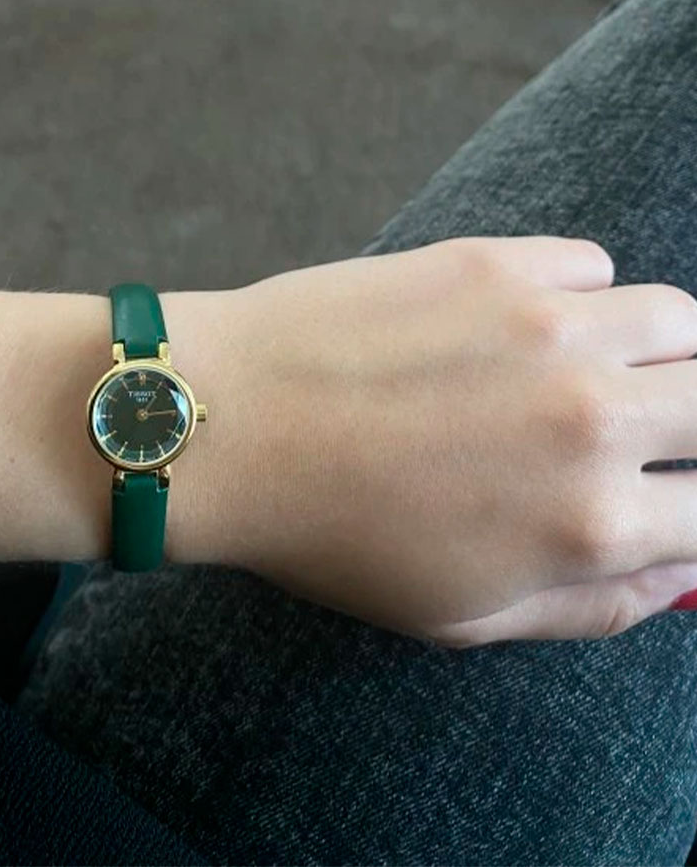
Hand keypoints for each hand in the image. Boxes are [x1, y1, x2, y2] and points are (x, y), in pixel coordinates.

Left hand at [161, 237, 696, 645]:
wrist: (230, 427)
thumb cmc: (331, 538)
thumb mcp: (458, 616)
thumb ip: (589, 607)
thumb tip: (676, 578)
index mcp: (590, 525)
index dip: (693, 508)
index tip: (665, 494)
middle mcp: (594, 420)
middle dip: (692, 427)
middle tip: (641, 433)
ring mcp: (551, 327)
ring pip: (679, 323)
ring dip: (659, 354)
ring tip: (597, 372)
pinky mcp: (497, 262)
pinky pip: (592, 265)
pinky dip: (584, 296)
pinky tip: (528, 325)